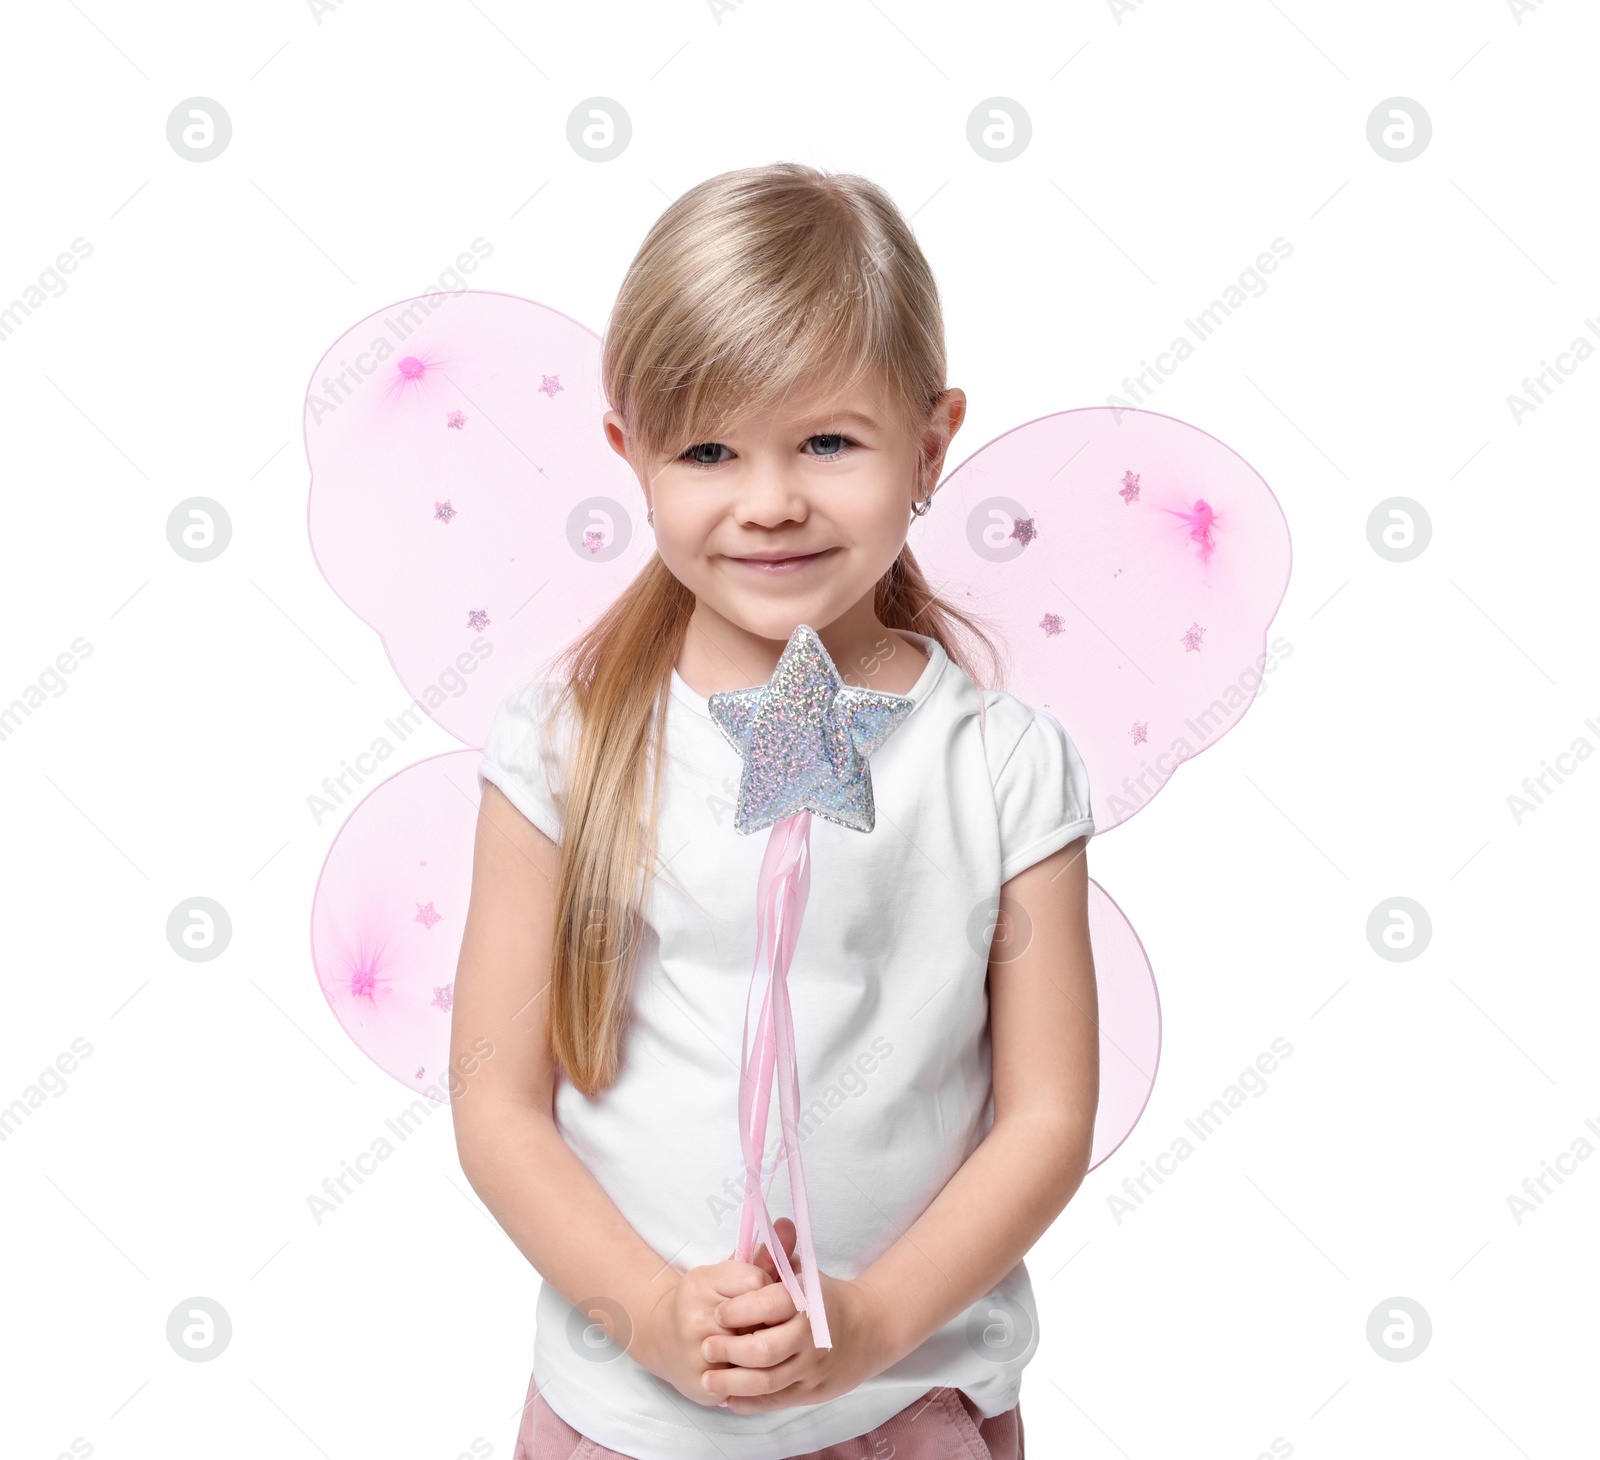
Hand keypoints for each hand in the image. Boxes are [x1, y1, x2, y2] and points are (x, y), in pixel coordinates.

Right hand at [636, 1222, 800, 1406]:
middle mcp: (695, 1318)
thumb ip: (763, 1253)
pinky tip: (747, 1366)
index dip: (766, 1290)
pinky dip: (754, 1374)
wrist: (663, 1338)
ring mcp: (698, 1356)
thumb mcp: (727, 1272)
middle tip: (758, 1323)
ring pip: (756, 1353)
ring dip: (762, 1351)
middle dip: (767, 1322)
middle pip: (759, 1318)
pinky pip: (748, 1381)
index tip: (759, 1296)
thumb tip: (788, 1223)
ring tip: (752, 1343)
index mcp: (701, 1283)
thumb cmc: (704, 1301)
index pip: (757, 1282)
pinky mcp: (704, 1386)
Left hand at [698, 1265, 894, 1414]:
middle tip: (706, 1346)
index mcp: (807, 1302)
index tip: (717, 1312)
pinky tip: (729, 1398)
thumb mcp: (805, 1275)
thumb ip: (780, 1258)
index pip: (768, 1305)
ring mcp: (812, 1368)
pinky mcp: (812, 1392)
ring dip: (732, 1381)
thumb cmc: (826, 1299)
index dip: (737, 1310)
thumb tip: (775, 1223)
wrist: (870, 1329)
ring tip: (708, 1377)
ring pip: (766, 1382)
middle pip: (763, 1350)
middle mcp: (811, 1337)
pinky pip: (775, 1402)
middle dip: (729, 1349)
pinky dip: (749, 1402)